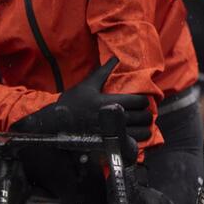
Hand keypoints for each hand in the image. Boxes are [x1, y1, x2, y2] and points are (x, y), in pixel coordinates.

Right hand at [11, 58, 152, 139]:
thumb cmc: (72, 102)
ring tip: (142, 125)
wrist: (57, 123)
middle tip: (144, 113)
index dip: (144, 101)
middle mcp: (112, 118)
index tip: (142, 101)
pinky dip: (137, 141)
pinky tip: (133, 136)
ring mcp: (111, 133)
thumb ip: (103, 72)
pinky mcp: (109, 145)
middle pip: (142, 118)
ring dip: (145, 129)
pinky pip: (131, 144)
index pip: (137, 101)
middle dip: (147, 115)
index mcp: (108, 102)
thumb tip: (115, 58)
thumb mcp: (87, 85)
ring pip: (140, 133)